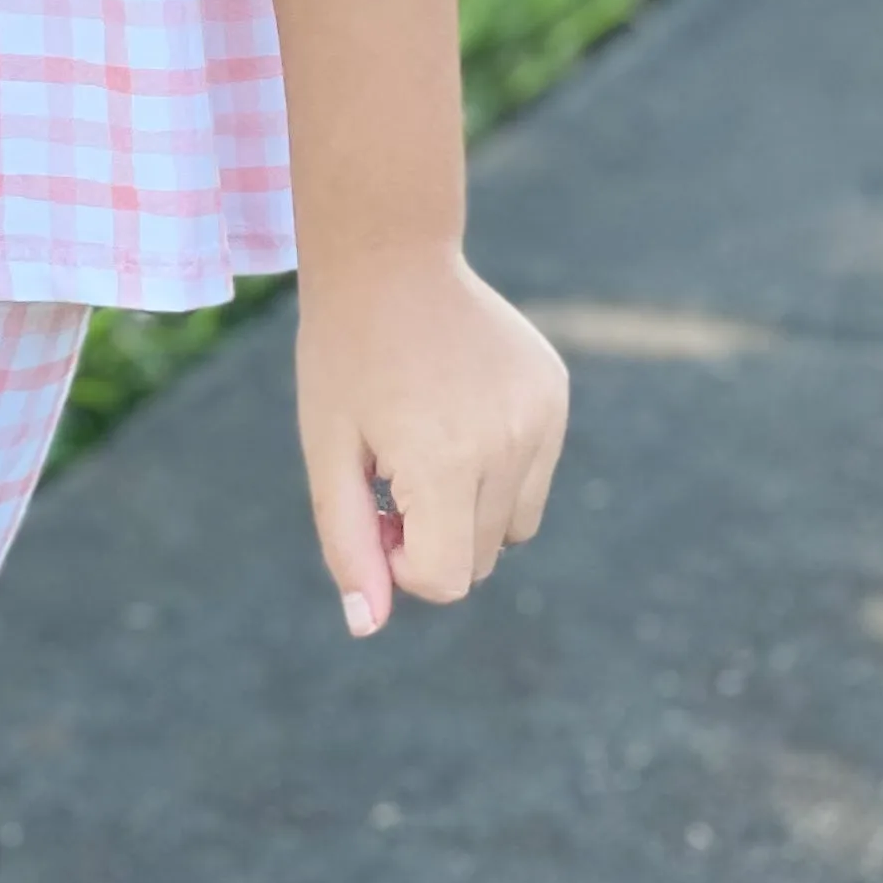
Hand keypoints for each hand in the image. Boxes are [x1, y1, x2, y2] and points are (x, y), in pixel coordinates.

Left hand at [296, 249, 567, 635]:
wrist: (388, 258)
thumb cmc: (343, 357)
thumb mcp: (327, 451)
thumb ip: (349, 542)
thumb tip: (369, 624)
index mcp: (445, 459)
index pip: (445, 580)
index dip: (402, 566)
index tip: (377, 513)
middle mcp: (506, 443)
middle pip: (480, 558)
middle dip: (433, 538)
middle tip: (391, 472)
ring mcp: (541, 418)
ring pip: (514, 526)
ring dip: (469, 509)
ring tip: (426, 442)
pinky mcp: (555, 396)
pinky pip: (534, 475)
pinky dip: (497, 467)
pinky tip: (458, 410)